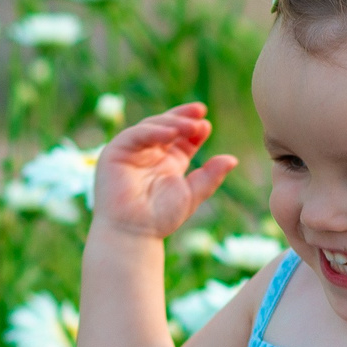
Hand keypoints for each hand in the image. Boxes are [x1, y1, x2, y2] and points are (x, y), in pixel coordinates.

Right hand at [90, 103, 236, 241]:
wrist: (134, 233)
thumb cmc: (160, 219)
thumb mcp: (192, 194)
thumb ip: (210, 177)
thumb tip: (232, 159)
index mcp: (167, 163)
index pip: (181, 138)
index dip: (193, 129)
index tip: (206, 125)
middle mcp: (149, 154)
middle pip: (166, 126)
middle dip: (183, 117)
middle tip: (200, 112)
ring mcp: (130, 152)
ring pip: (151, 126)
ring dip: (172, 123)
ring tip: (191, 125)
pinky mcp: (114, 153)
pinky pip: (135, 135)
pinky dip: (153, 132)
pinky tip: (171, 134)